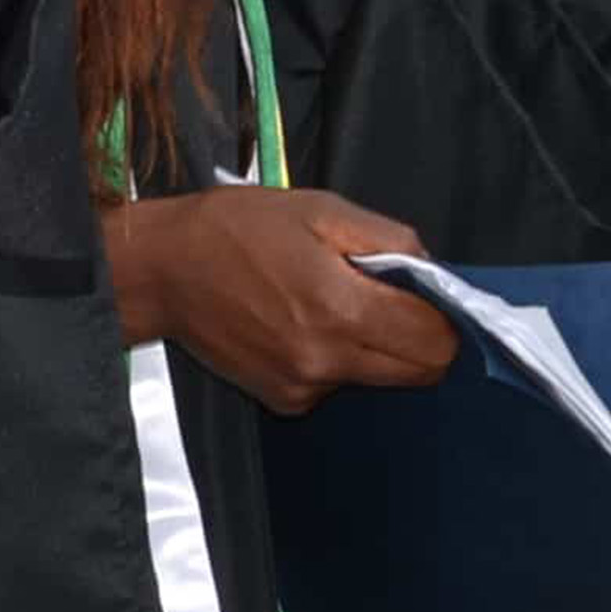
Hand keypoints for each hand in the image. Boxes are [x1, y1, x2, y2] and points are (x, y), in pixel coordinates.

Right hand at [99, 187, 461, 411]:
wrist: (164, 271)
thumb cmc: (243, 228)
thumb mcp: (322, 209)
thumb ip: (389, 240)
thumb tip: (433, 271)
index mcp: (342, 309)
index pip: (435, 342)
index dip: (446, 319)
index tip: (430, 297)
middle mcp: (328, 362)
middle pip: (418, 373)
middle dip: (421, 339)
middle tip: (393, 301)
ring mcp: (304, 389)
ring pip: (378, 380)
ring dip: (377, 350)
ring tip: (335, 304)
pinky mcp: (283, 402)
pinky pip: (336, 386)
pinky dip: (337, 361)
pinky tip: (300, 326)